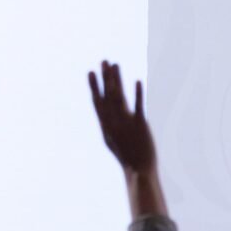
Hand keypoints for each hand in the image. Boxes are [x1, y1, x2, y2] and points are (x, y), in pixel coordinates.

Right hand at [88, 61, 155, 178]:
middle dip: (105, 78)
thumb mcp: (112, 140)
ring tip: (115, 65)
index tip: (90, 72)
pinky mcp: (140, 124)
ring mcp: (126, 122)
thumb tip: (107, 118)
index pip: (98, 102)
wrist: (138, 169)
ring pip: (119, 97)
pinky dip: (138, 93)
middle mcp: (113, 121)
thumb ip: (109, 126)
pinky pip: (138, 106)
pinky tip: (138, 81)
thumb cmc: (126, 156)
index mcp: (105, 125)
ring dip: (117, 80)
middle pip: (107, 95)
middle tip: (103, 61)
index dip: (94, 86)